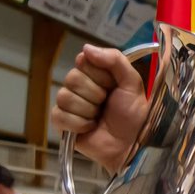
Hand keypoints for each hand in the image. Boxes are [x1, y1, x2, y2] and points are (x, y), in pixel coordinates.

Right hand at [51, 45, 150, 173]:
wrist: (131, 145)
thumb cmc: (134, 115)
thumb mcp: (133, 84)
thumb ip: (115, 60)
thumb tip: (86, 48)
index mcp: (96, 74)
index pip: (83, 61)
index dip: (100, 75)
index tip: (113, 85)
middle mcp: (79, 86)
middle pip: (72, 78)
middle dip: (96, 94)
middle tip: (107, 104)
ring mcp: (68, 104)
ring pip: (65, 97)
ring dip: (89, 111)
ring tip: (100, 118)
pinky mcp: (61, 122)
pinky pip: (60, 115)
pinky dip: (78, 124)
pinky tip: (89, 128)